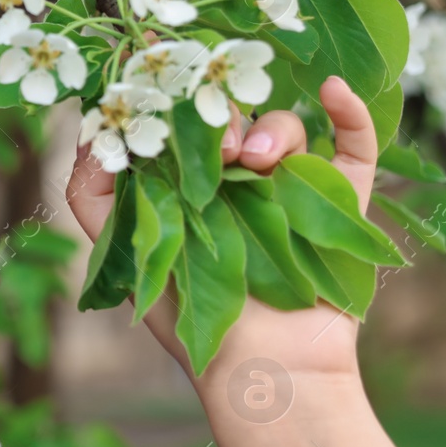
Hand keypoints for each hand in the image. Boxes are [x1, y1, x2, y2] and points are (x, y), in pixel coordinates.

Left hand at [66, 74, 377, 398]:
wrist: (260, 366)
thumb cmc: (188, 314)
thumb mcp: (124, 251)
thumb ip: (94, 194)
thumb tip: (92, 130)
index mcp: (188, 183)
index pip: (181, 121)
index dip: (172, 98)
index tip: (158, 80)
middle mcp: (236, 179)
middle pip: (231, 116)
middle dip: (218, 117)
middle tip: (215, 144)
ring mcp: (288, 187)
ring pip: (282, 126)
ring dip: (270, 129)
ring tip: (253, 161)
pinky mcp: (337, 202)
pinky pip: (353, 146)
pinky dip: (349, 113)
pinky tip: (332, 88)